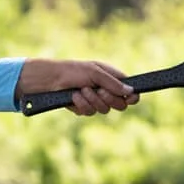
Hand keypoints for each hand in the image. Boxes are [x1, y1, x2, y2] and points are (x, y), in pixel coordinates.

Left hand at [16, 59, 137, 115]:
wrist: (51, 80)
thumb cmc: (73, 71)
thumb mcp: (94, 73)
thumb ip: (113, 83)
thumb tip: (131, 92)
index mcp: (111, 79)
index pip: (129, 91)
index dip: (132, 97)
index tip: (132, 99)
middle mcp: (105, 90)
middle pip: (120, 105)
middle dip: (108, 98)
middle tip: (98, 91)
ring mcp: (95, 101)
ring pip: (104, 110)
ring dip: (91, 100)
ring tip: (81, 90)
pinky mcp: (84, 108)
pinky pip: (89, 113)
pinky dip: (81, 104)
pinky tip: (74, 97)